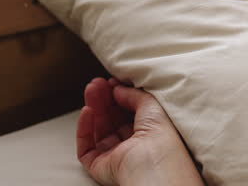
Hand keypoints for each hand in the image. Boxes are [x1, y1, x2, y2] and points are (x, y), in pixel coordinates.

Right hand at [76, 78, 202, 185]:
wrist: (154, 163)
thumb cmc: (162, 137)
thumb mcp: (152, 104)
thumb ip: (133, 94)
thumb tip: (118, 88)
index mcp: (148, 133)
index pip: (128, 113)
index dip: (119, 96)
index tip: (113, 81)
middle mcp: (131, 145)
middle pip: (112, 119)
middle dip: (104, 98)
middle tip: (97, 82)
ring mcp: (114, 155)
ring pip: (98, 129)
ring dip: (94, 107)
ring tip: (91, 88)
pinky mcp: (99, 165)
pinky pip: (87, 146)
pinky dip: (84, 128)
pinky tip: (87, 110)